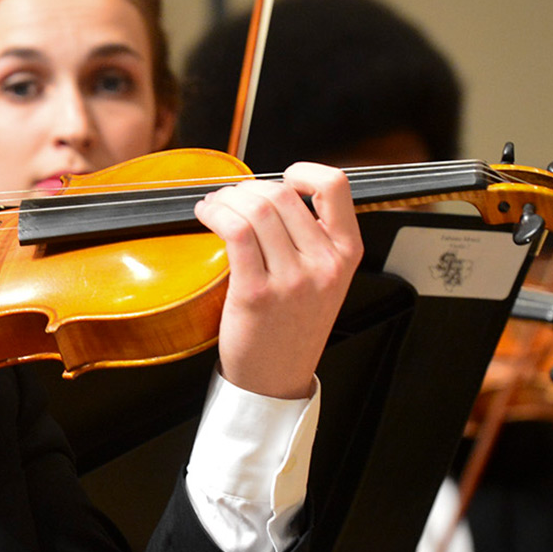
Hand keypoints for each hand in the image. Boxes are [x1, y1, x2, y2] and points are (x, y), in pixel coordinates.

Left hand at [193, 163, 362, 398]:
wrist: (276, 379)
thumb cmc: (292, 326)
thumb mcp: (324, 279)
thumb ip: (313, 238)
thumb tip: (274, 193)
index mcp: (346, 254)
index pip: (336, 186)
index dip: (304, 171)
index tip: (282, 179)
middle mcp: (324, 264)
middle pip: (281, 195)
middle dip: (247, 188)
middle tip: (230, 198)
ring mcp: (293, 280)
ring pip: (256, 208)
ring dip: (225, 199)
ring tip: (214, 207)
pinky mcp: (257, 293)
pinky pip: (235, 232)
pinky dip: (214, 214)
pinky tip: (206, 216)